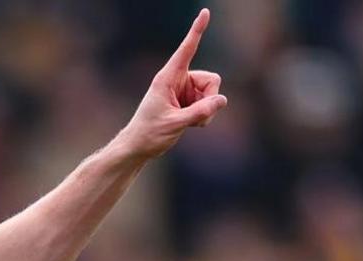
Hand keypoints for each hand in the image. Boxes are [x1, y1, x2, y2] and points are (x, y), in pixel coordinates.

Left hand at [117, 8, 226, 159]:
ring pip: (212, 93)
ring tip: (190, 123)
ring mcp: (184, 90)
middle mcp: (178, 80)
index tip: (205, 12)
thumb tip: (223, 100)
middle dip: (210, 99)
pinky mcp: (188, 101)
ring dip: (207, 110)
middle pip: (211, 80)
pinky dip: (204, 115)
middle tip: (198, 117)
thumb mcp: (176, 123)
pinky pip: (208, 103)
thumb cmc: (150, 133)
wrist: (139, 147)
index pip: (186, 49)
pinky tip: (190, 124)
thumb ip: (200, 112)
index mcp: (168, 77)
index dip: (197, 31)